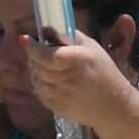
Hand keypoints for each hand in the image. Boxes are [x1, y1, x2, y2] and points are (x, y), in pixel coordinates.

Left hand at [21, 28, 138, 129]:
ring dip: (35, 71)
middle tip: (37, 51)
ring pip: (36, 81)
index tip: (25, 39)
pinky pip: (40, 94)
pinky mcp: (58, 109)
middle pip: (38, 67)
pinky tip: (49, 79)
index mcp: (77, 61)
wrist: (114, 107)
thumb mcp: (92, 47)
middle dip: (33, 57)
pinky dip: (40, 84)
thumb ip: (69, 36)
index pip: (47, 55)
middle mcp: (67, 80)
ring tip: (44, 65)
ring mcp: (61, 97)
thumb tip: (46, 29)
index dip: (33, 48)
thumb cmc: (104, 72)